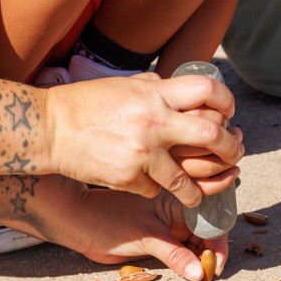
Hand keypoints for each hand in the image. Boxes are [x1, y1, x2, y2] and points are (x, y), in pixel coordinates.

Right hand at [45, 72, 243, 205]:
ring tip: (198, 194)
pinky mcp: (129, 178)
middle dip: (229, 147)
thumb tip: (186, 94)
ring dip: (198, 189)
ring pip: (188, 179)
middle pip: (212, 135)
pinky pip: (154, 189)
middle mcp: (154, 121)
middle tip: (232, 153)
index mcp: (155, 94)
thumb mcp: (125, 86)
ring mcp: (143, 153)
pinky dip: (153, 189)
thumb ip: (157, 89)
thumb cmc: (85, 104)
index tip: (228, 114)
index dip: (226, 102)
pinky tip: (146, 184)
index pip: (208, 91)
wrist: (49, 129)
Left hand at [72, 187, 229, 280]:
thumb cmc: (109, 219)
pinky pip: (181, 253)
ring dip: (199, 261)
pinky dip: (187, 264)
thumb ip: (174, 255)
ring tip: (200, 277)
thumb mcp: (146, 236)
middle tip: (209, 275)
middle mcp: (177, 211)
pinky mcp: (160, 240)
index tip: (216, 265)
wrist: (79, 225)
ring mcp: (169, 226)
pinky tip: (189, 274)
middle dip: (211, 253)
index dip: (218, 242)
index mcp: (178, 198)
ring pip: (195, 245)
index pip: (210, 219)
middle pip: (207, 233)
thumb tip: (200, 273)